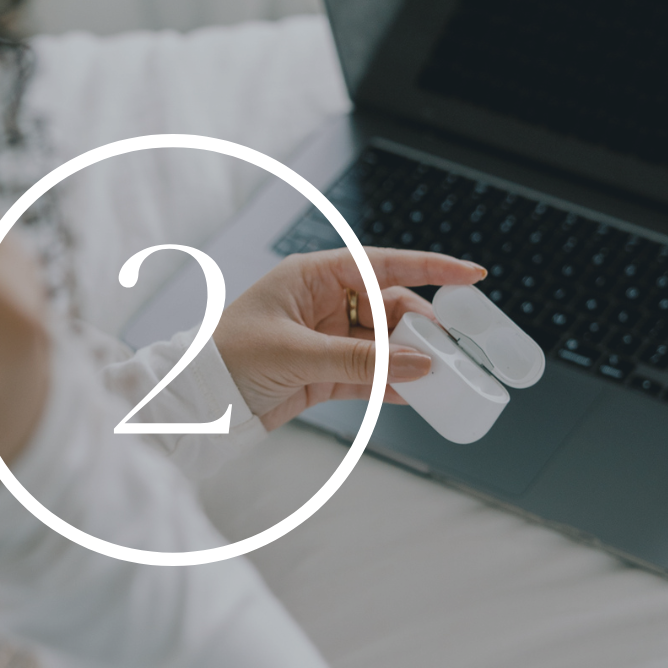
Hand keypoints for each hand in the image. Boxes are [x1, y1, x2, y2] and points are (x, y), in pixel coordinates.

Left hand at [213, 248, 486, 430]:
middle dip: (421, 329)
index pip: (380, 263)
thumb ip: (360, 361)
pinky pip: (368, 376)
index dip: (429, 267)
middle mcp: (321, 305)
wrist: (197, 403)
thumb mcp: (296, 354)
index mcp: (311, 278)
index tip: (470, 273)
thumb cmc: (227, 359)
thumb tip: (419, 363)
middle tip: (450, 353)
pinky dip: (390, 386)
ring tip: (440, 378)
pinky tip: (413, 396)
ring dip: (409, 361)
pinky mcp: (322, 375)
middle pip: (389, 308)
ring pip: (383, 345)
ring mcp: (324, 340)